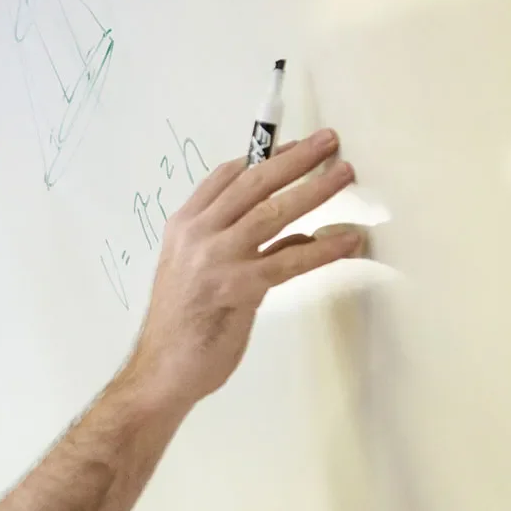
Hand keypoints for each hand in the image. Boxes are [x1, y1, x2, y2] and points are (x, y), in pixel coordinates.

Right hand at [128, 128, 360, 406]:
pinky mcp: (237, 288)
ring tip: (344, 174)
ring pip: (272, 212)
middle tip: (329, 141)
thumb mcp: (200, 272)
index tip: (297, 145)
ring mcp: (215, 259)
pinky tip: (347, 239)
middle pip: (252, 183)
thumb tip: (297, 234)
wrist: (162, 369)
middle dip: (295, 158)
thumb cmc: (182, 325)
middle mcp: (197, 235)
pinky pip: (289, 260)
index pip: (226, 176)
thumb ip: (241, 247)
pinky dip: (323, 248)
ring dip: (314, 190)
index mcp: (183, 226)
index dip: (264, 156)